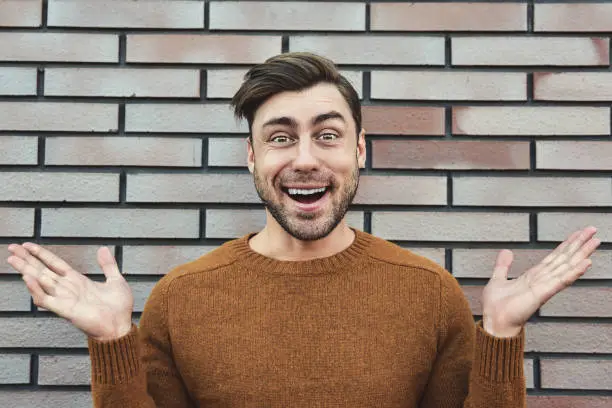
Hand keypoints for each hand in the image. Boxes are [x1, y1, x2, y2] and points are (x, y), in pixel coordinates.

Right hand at [7, 243, 133, 340]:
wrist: (120, 327)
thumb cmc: (118, 308)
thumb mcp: (115, 281)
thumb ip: (108, 265)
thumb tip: (103, 248)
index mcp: (77, 280)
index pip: (54, 264)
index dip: (42, 254)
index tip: (28, 245)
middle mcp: (67, 288)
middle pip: (42, 270)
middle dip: (27, 259)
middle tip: (11, 247)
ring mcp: (64, 298)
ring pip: (40, 281)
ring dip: (26, 269)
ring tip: (12, 258)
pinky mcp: (64, 309)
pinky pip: (45, 298)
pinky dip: (36, 289)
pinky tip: (27, 278)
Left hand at [481, 226, 599, 337]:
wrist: (494, 322)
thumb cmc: (496, 307)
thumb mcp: (498, 279)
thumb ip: (503, 266)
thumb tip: (507, 251)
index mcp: (534, 276)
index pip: (554, 257)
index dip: (566, 244)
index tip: (578, 233)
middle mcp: (543, 280)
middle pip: (565, 258)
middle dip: (579, 244)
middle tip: (593, 230)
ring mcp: (545, 286)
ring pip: (567, 266)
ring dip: (581, 254)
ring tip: (595, 242)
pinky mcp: (543, 293)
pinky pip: (561, 281)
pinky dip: (574, 272)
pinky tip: (586, 263)